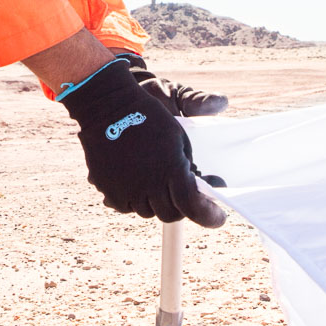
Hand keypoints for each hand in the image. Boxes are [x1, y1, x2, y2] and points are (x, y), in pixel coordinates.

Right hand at [57, 58, 225, 226]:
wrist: (107, 107)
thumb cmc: (148, 116)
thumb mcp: (179, 137)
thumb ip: (190, 167)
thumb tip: (200, 186)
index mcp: (171, 170)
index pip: (194, 206)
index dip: (209, 216)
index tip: (219, 217)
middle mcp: (148, 186)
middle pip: (171, 214)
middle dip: (183, 208)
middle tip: (187, 194)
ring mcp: (126, 190)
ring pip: (148, 211)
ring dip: (158, 202)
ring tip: (159, 183)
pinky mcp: (108, 190)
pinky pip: (126, 206)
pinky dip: (136, 199)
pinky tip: (138, 182)